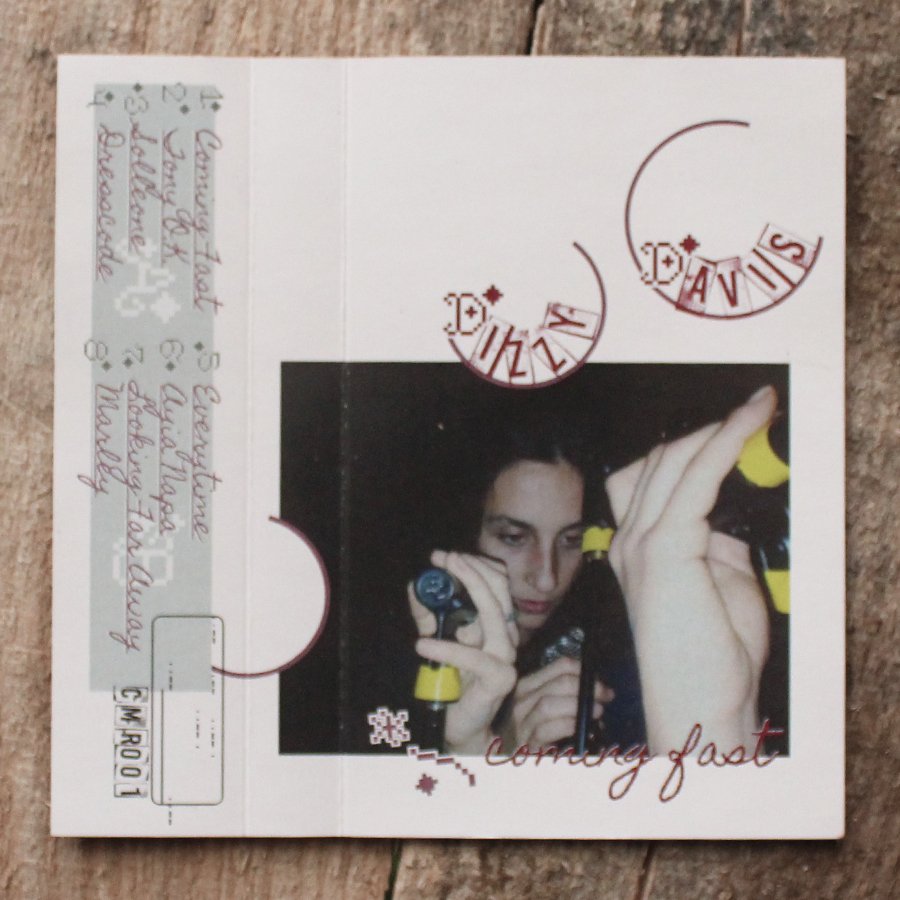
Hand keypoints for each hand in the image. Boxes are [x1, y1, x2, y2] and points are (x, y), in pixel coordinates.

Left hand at [410, 550, 518, 753]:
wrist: (458, 723)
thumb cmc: (451, 680)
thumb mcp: (436, 639)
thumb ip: (428, 614)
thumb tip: (415, 585)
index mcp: (496, 623)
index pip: (497, 583)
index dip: (473, 564)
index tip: (444, 556)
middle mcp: (507, 635)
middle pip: (499, 590)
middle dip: (471, 568)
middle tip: (445, 558)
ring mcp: (506, 656)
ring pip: (494, 614)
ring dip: (468, 589)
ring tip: (438, 580)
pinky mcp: (500, 678)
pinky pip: (473, 656)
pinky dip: (446, 648)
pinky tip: (422, 644)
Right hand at [511, 656, 613, 746]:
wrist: (519, 763)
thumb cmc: (539, 734)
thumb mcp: (551, 709)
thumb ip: (567, 695)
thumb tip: (598, 690)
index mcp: (530, 685)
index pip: (560, 666)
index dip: (585, 671)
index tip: (602, 683)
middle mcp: (522, 700)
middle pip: (558, 683)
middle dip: (586, 687)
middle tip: (605, 696)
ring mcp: (521, 723)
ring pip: (547, 704)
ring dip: (576, 705)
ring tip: (597, 711)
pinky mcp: (525, 744)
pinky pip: (545, 730)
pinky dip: (566, 725)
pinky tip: (580, 727)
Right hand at [605, 386, 776, 753]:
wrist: (700, 703)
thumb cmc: (714, 658)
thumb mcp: (723, 584)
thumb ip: (720, 545)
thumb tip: (731, 519)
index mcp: (638, 550)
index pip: (651, 479)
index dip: (691, 448)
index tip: (732, 426)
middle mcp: (630, 540)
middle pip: (658, 460)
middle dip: (706, 433)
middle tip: (752, 414)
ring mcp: (641, 542)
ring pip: (673, 460)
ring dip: (717, 430)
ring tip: (755, 413)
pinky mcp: (666, 546)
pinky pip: (697, 476)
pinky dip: (726, 442)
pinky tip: (751, 420)